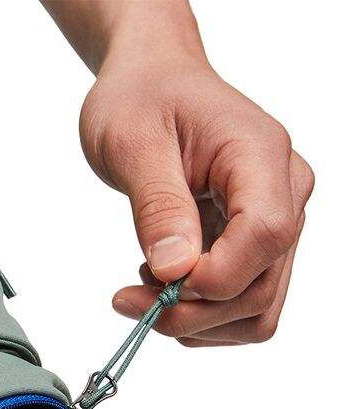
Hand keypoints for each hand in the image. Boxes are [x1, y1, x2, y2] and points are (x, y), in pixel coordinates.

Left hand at [79, 39, 312, 345]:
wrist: (150, 86)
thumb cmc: (141, 101)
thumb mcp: (132, 144)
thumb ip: (158, 207)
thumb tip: (175, 269)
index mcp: (261, 156)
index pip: (266, 235)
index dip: (213, 277)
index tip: (153, 281)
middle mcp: (284, 193)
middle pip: (260, 288)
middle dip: (190, 313)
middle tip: (125, 300)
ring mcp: (275, 224)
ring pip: (256, 309)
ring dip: (194, 322)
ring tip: (142, 290)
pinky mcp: (254, 246)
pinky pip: (241, 305)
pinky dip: (198, 316)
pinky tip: (160, 287)